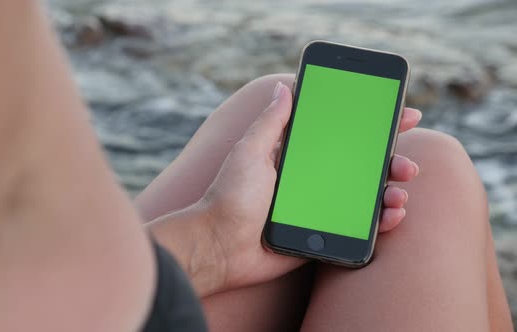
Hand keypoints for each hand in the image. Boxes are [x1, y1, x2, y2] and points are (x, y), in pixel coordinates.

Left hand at [200, 82, 421, 292]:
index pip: (340, 135)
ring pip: (365, 196)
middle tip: (406, 164)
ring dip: (390, 191)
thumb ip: (270, 123)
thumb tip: (283, 87)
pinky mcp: (321, 233)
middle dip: (390, 162)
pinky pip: (357, 226)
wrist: (219, 246)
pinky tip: (393, 214)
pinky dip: (380, 221)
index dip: (371, 126)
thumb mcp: (249, 151)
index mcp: (296, 156)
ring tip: (400, 191)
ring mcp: (319, 207)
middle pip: (361, 166)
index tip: (402, 117)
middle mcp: (312, 179)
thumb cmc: (229, 196)